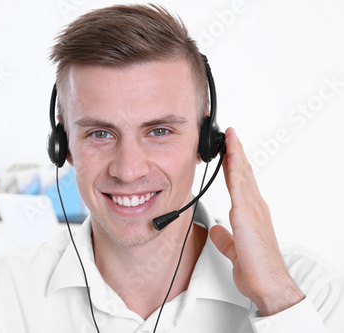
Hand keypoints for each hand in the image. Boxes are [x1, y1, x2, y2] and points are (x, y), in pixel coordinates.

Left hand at [209, 127, 304, 315]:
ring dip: (236, 153)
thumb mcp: (233, 249)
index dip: (234, 165)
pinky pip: (240, 185)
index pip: (240, 183)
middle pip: (244, 173)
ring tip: (230, 136)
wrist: (267, 283)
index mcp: (250, 214)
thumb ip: (225, 238)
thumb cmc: (257, 268)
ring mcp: (252, 209)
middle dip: (236, 152)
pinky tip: (231, 156)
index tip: (228, 151)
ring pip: (243, 174)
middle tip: (229, 135)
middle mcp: (254, 207)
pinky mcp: (247, 214)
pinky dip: (236, 168)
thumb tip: (217, 230)